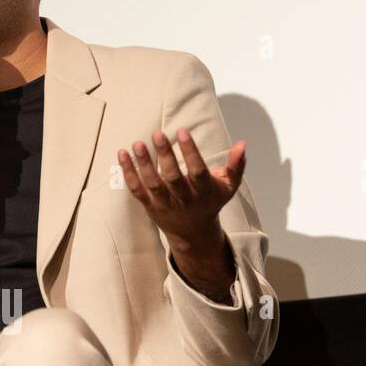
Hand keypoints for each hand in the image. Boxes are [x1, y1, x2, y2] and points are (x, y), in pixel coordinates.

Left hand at [118, 128, 242, 302]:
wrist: (193, 234)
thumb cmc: (210, 202)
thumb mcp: (228, 187)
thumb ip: (236, 165)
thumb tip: (243, 143)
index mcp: (203, 192)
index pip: (197, 171)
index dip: (190, 152)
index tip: (183, 131)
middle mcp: (183, 199)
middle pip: (173, 178)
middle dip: (165, 156)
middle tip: (157, 134)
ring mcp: (164, 203)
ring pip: (153, 184)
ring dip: (144, 165)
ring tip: (137, 144)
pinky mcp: (149, 205)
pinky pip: (137, 190)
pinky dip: (128, 173)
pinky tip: (122, 154)